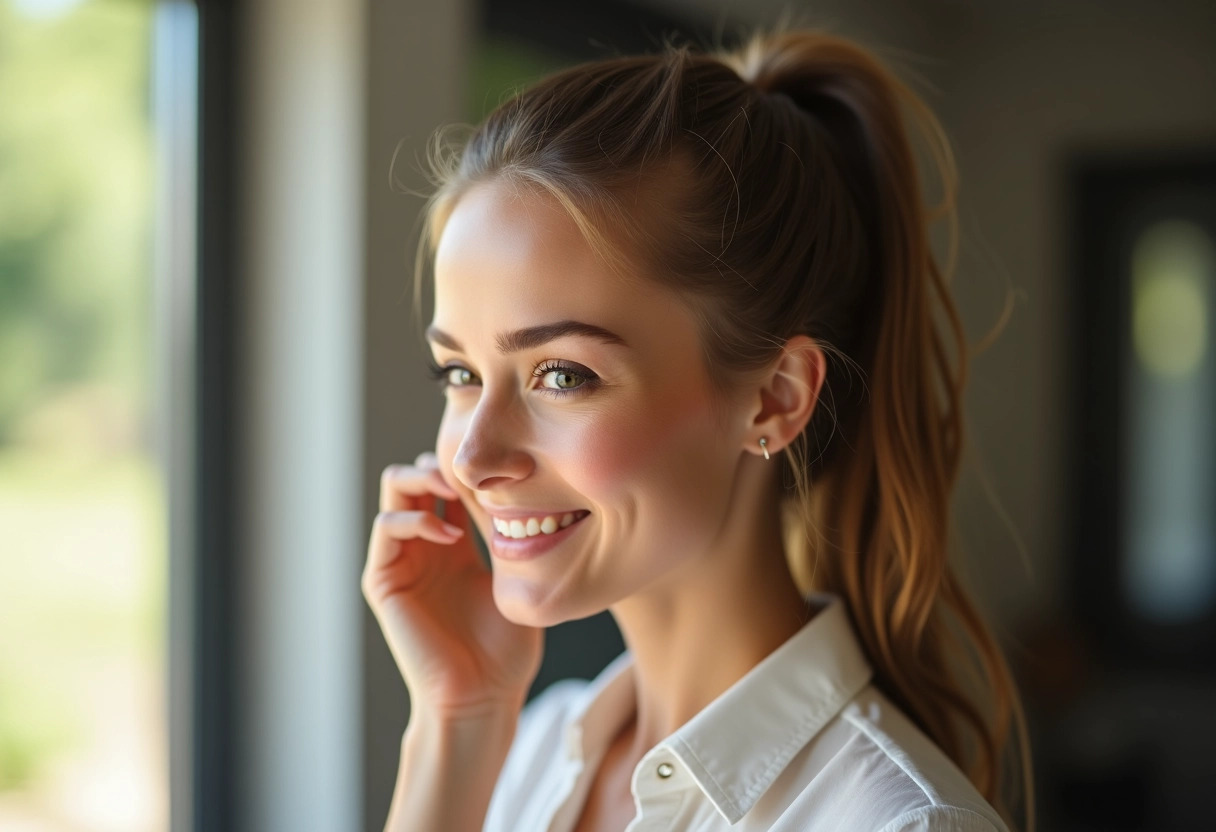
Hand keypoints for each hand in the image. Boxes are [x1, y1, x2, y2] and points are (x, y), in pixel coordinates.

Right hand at [362, 451, 543, 715]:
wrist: (482, 697)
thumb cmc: (506, 650)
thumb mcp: (513, 577)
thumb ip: (507, 533)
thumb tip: (523, 483)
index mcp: (454, 544)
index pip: (449, 482)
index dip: (469, 465)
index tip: (503, 459)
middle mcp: (423, 546)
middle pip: (416, 474)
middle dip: (440, 461)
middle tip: (472, 467)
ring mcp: (401, 561)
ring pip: (394, 488)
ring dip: (422, 477)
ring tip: (455, 486)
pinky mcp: (383, 580)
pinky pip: (386, 528)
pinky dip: (416, 518)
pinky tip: (450, 533)